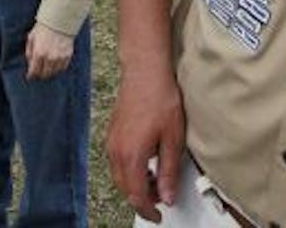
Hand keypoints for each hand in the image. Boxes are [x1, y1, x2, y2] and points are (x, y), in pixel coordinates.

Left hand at [24, 23, 74, 79]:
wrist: (59, 20)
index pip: (34, 72)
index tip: (30, 76)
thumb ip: (29, 52)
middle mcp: (49, 58)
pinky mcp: (67, 56)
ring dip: (49, 72)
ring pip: (53, 73)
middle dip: (40, 74)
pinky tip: (55, 65)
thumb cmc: (43, 28)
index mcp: (38, 53)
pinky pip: (62, 68)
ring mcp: (59, 58)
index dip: (31, 75)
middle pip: (44, 74)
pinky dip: (58, 68)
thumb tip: (30, 63)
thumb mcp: (31, 37)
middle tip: (39, 73)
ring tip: (47, 69)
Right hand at [106, 66, 186, 222]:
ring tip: (156, 180)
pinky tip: (145, 163)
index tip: (159, 215)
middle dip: (142, 198)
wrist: (145, 72)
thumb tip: (167, 195)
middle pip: (125, 188)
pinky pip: (117, 163)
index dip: (148, 210)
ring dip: (135, 184)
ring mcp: (111, 142)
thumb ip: (169, 171)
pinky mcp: (112, 134)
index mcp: (132, 156)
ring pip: (119, 176)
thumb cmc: (160, 99)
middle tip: (161, 197)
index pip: (137, 195)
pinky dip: (129, 171)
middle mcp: (117, 152)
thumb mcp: (173, 139)